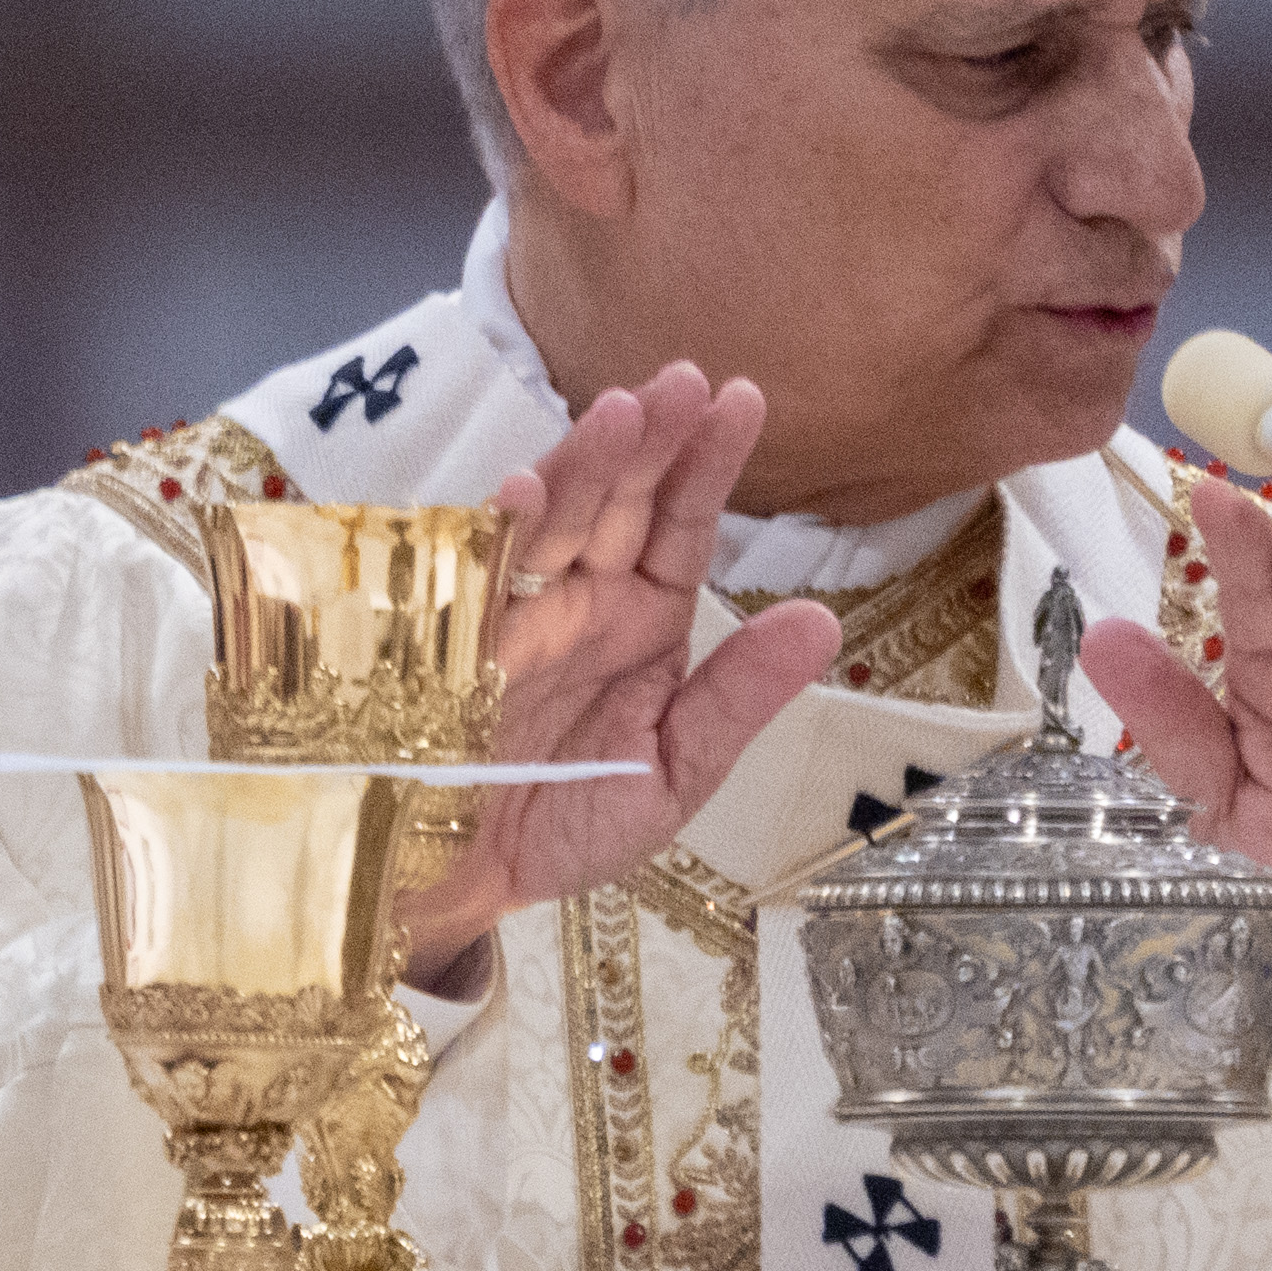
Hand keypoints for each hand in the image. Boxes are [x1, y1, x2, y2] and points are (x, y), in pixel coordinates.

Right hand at [381, 364, 839, 992]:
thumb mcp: (676, 770)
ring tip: (622, 410)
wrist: (468, 889)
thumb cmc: (570, 825)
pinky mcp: (448, 643)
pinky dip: (491, 534)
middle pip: (618, 503)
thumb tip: (823, 622)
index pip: (682, 527)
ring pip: (550, 520)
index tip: (743, 400)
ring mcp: (512, 614)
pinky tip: (518, 492)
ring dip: (583, 464)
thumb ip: (740, 697)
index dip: (708, 465)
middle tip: (686, 380)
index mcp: (641, 621)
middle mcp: (578, 601)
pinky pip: (469, 576)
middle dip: (651, 440)